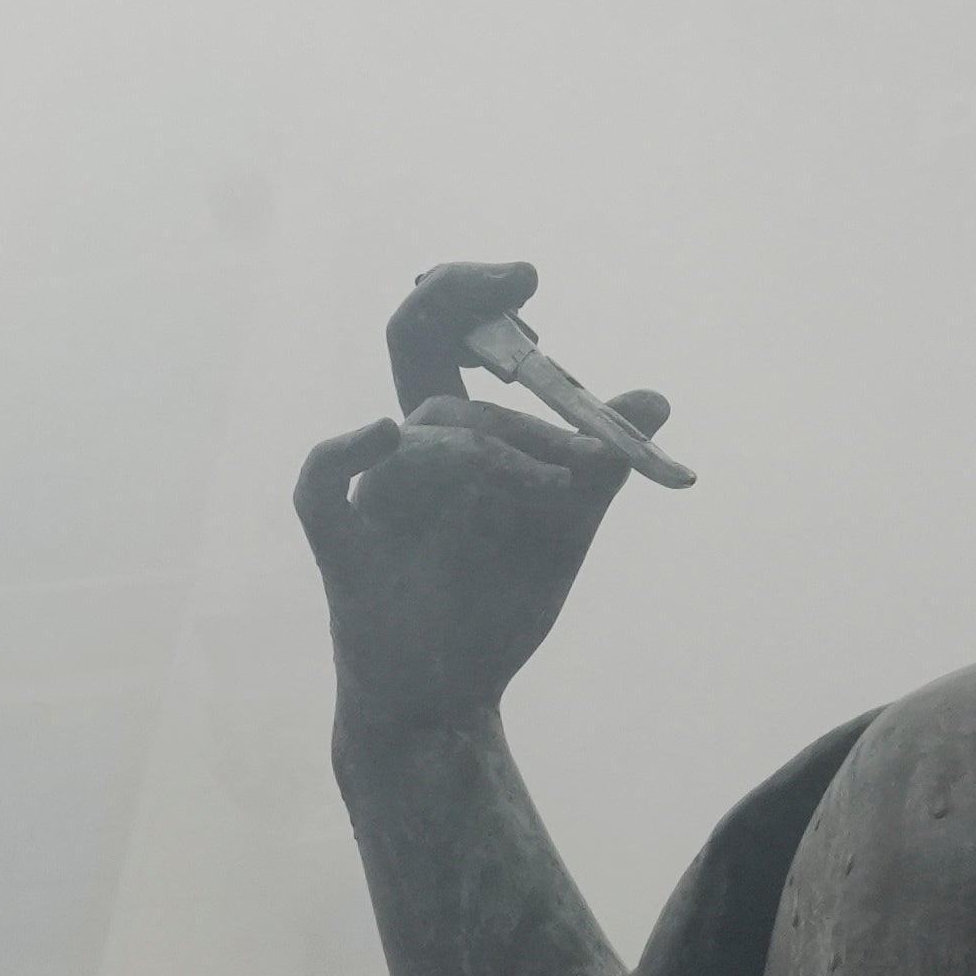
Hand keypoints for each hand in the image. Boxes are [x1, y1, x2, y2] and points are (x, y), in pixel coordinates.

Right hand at [296, 259, 670, 740]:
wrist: (451, 701)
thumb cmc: (493, 609)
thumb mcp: (562, 533)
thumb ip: (600, 470)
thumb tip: (654, 397)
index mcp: (455, 440)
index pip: (452, 341)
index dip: (477, 295)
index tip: (526, 274)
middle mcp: (407, 454)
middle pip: (415, 348)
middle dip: (460, 298)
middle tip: (522, 277)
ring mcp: (372, 496)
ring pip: (421, 431)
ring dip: (496, 444)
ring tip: (560, 487)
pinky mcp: (342, 547)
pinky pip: (320, 484)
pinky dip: (345, 451)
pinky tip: (384, 434)